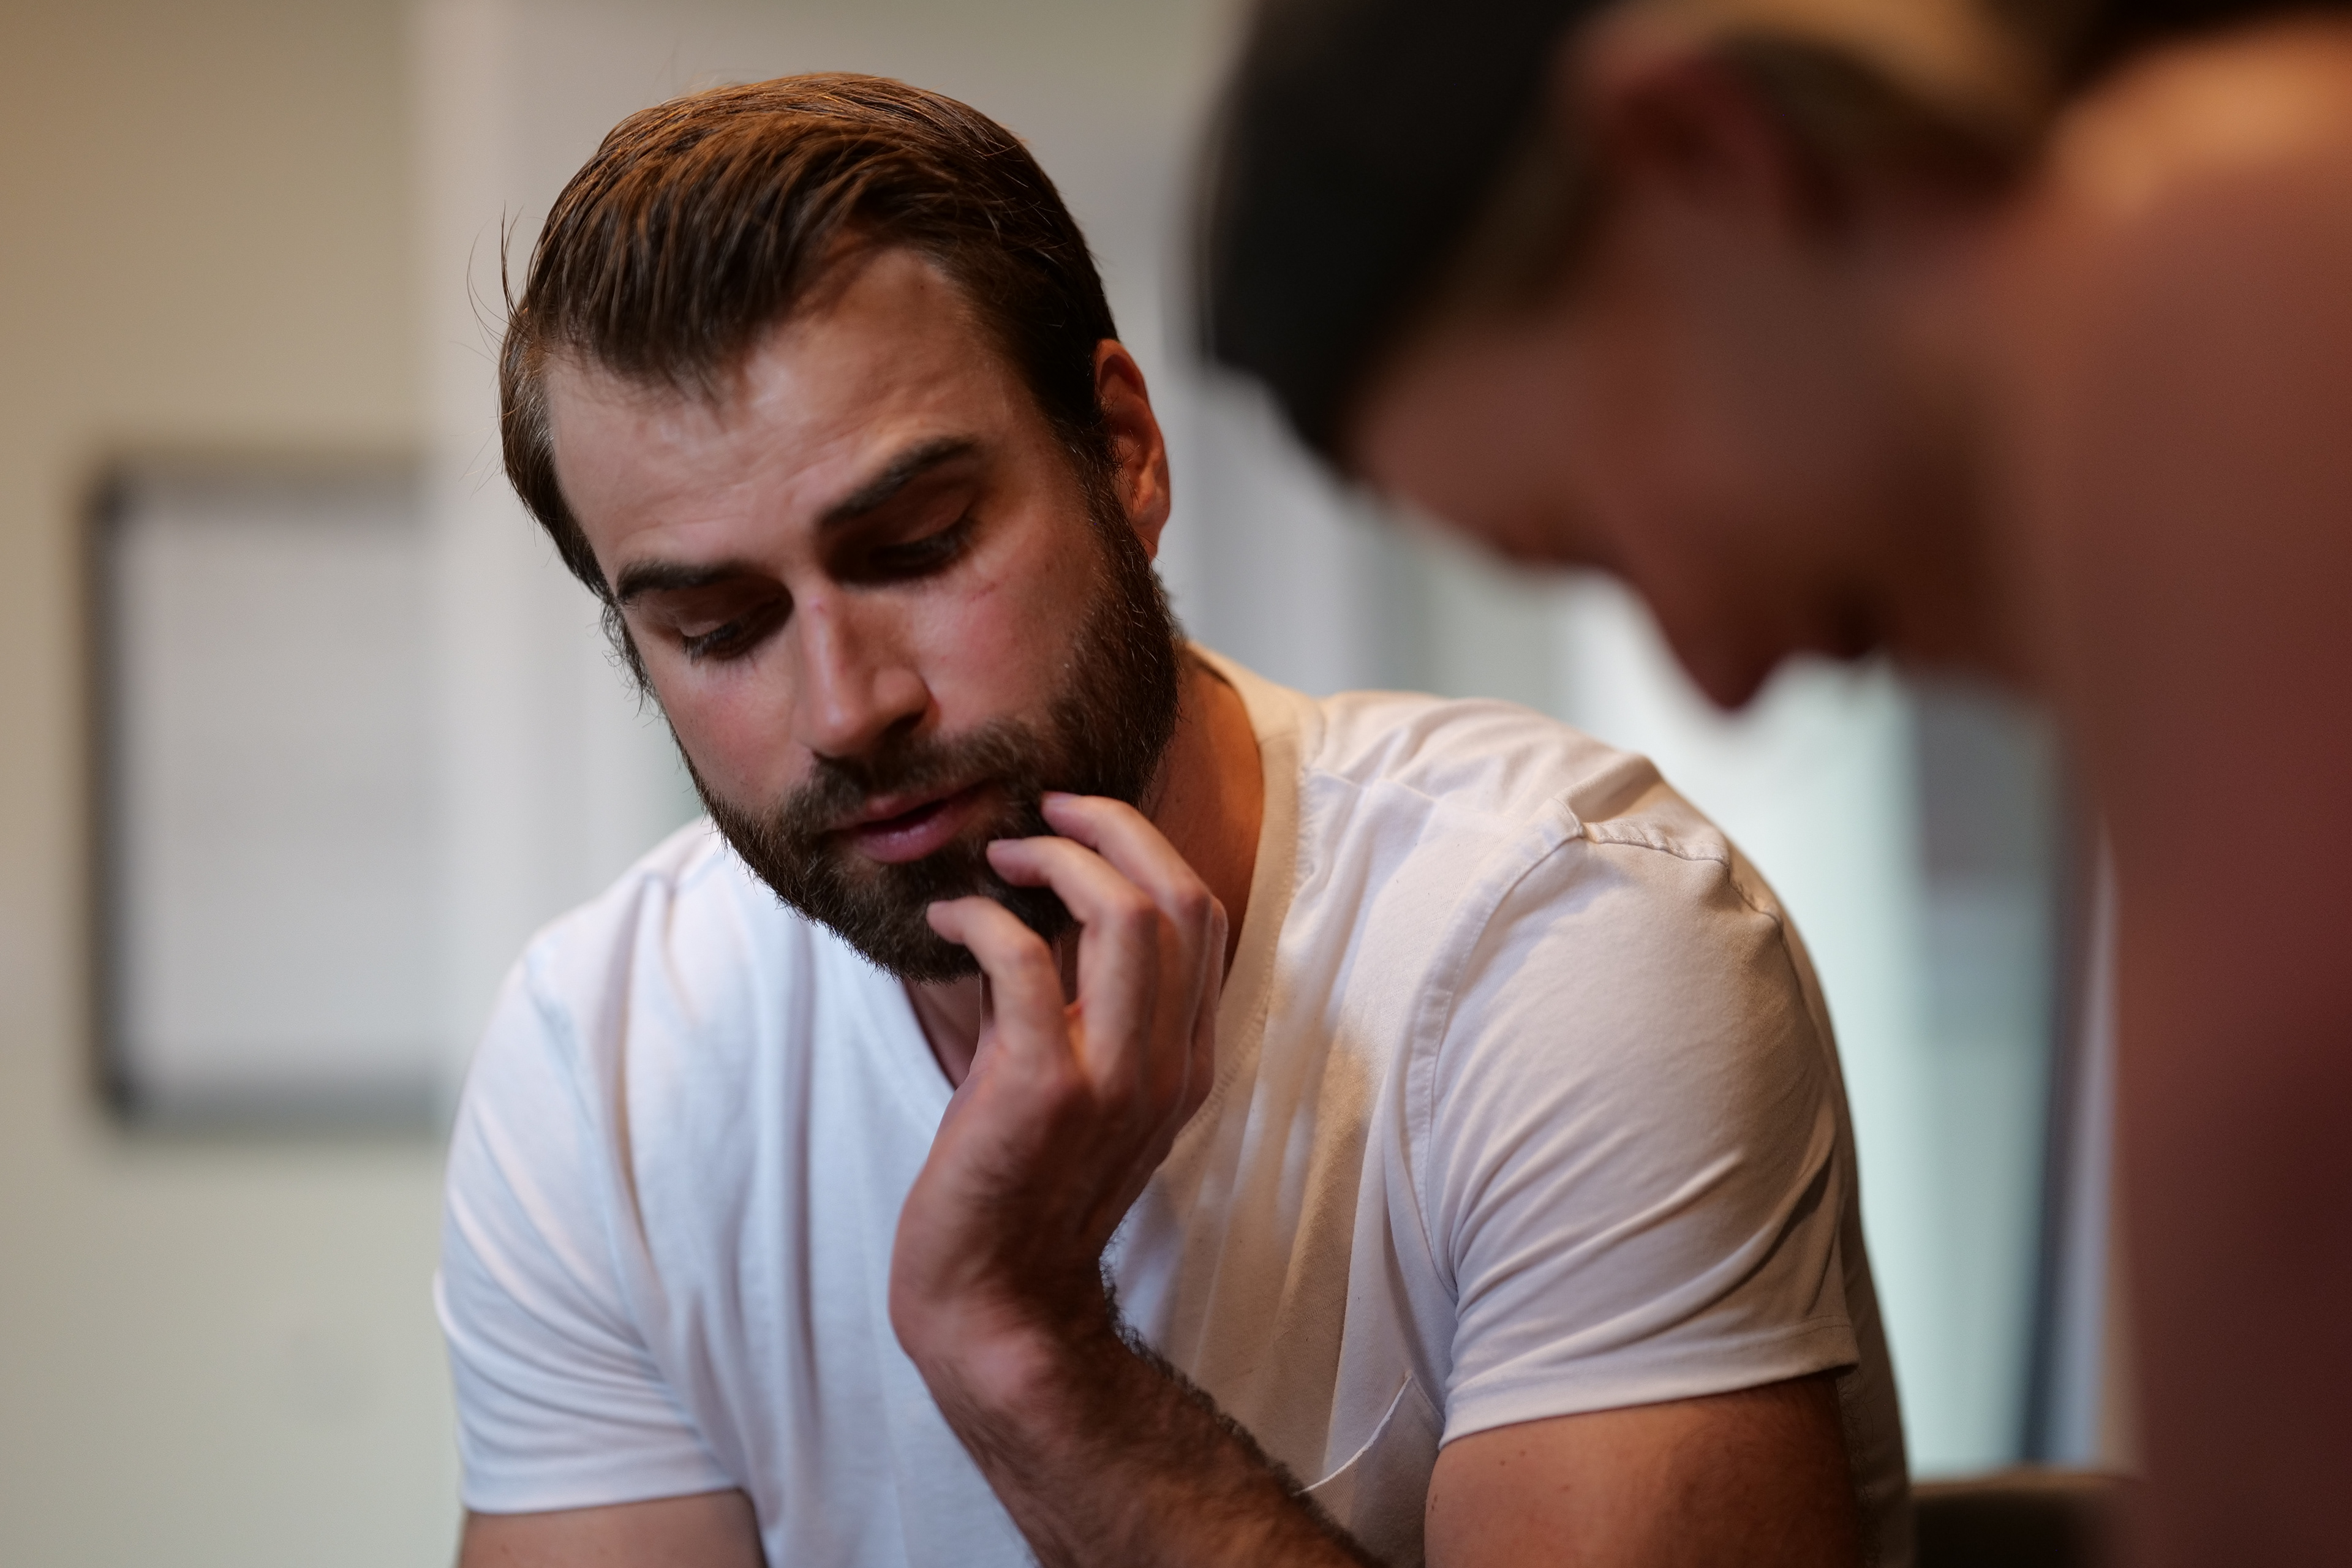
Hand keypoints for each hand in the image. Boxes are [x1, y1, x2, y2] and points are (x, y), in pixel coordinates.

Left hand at [888, 792, 1226, 1389]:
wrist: (996, 1300)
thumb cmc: (1021, 1185)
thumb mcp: (1081, 1086)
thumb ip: (1082, 1007)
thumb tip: (1037, 910)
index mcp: (1185, 1059)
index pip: (1204, 916)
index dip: (1144, 846)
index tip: (1079, 823)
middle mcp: (1168, 1064)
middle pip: (1180, 898)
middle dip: (1112, 827)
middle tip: (1046, 811)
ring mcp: (1113, 1079)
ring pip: (1125, 915)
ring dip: (1055, 859)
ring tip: (999, 858)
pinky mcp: (1042, 1091)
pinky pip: (1021, 962)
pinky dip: (980, 919)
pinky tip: (946, 921)